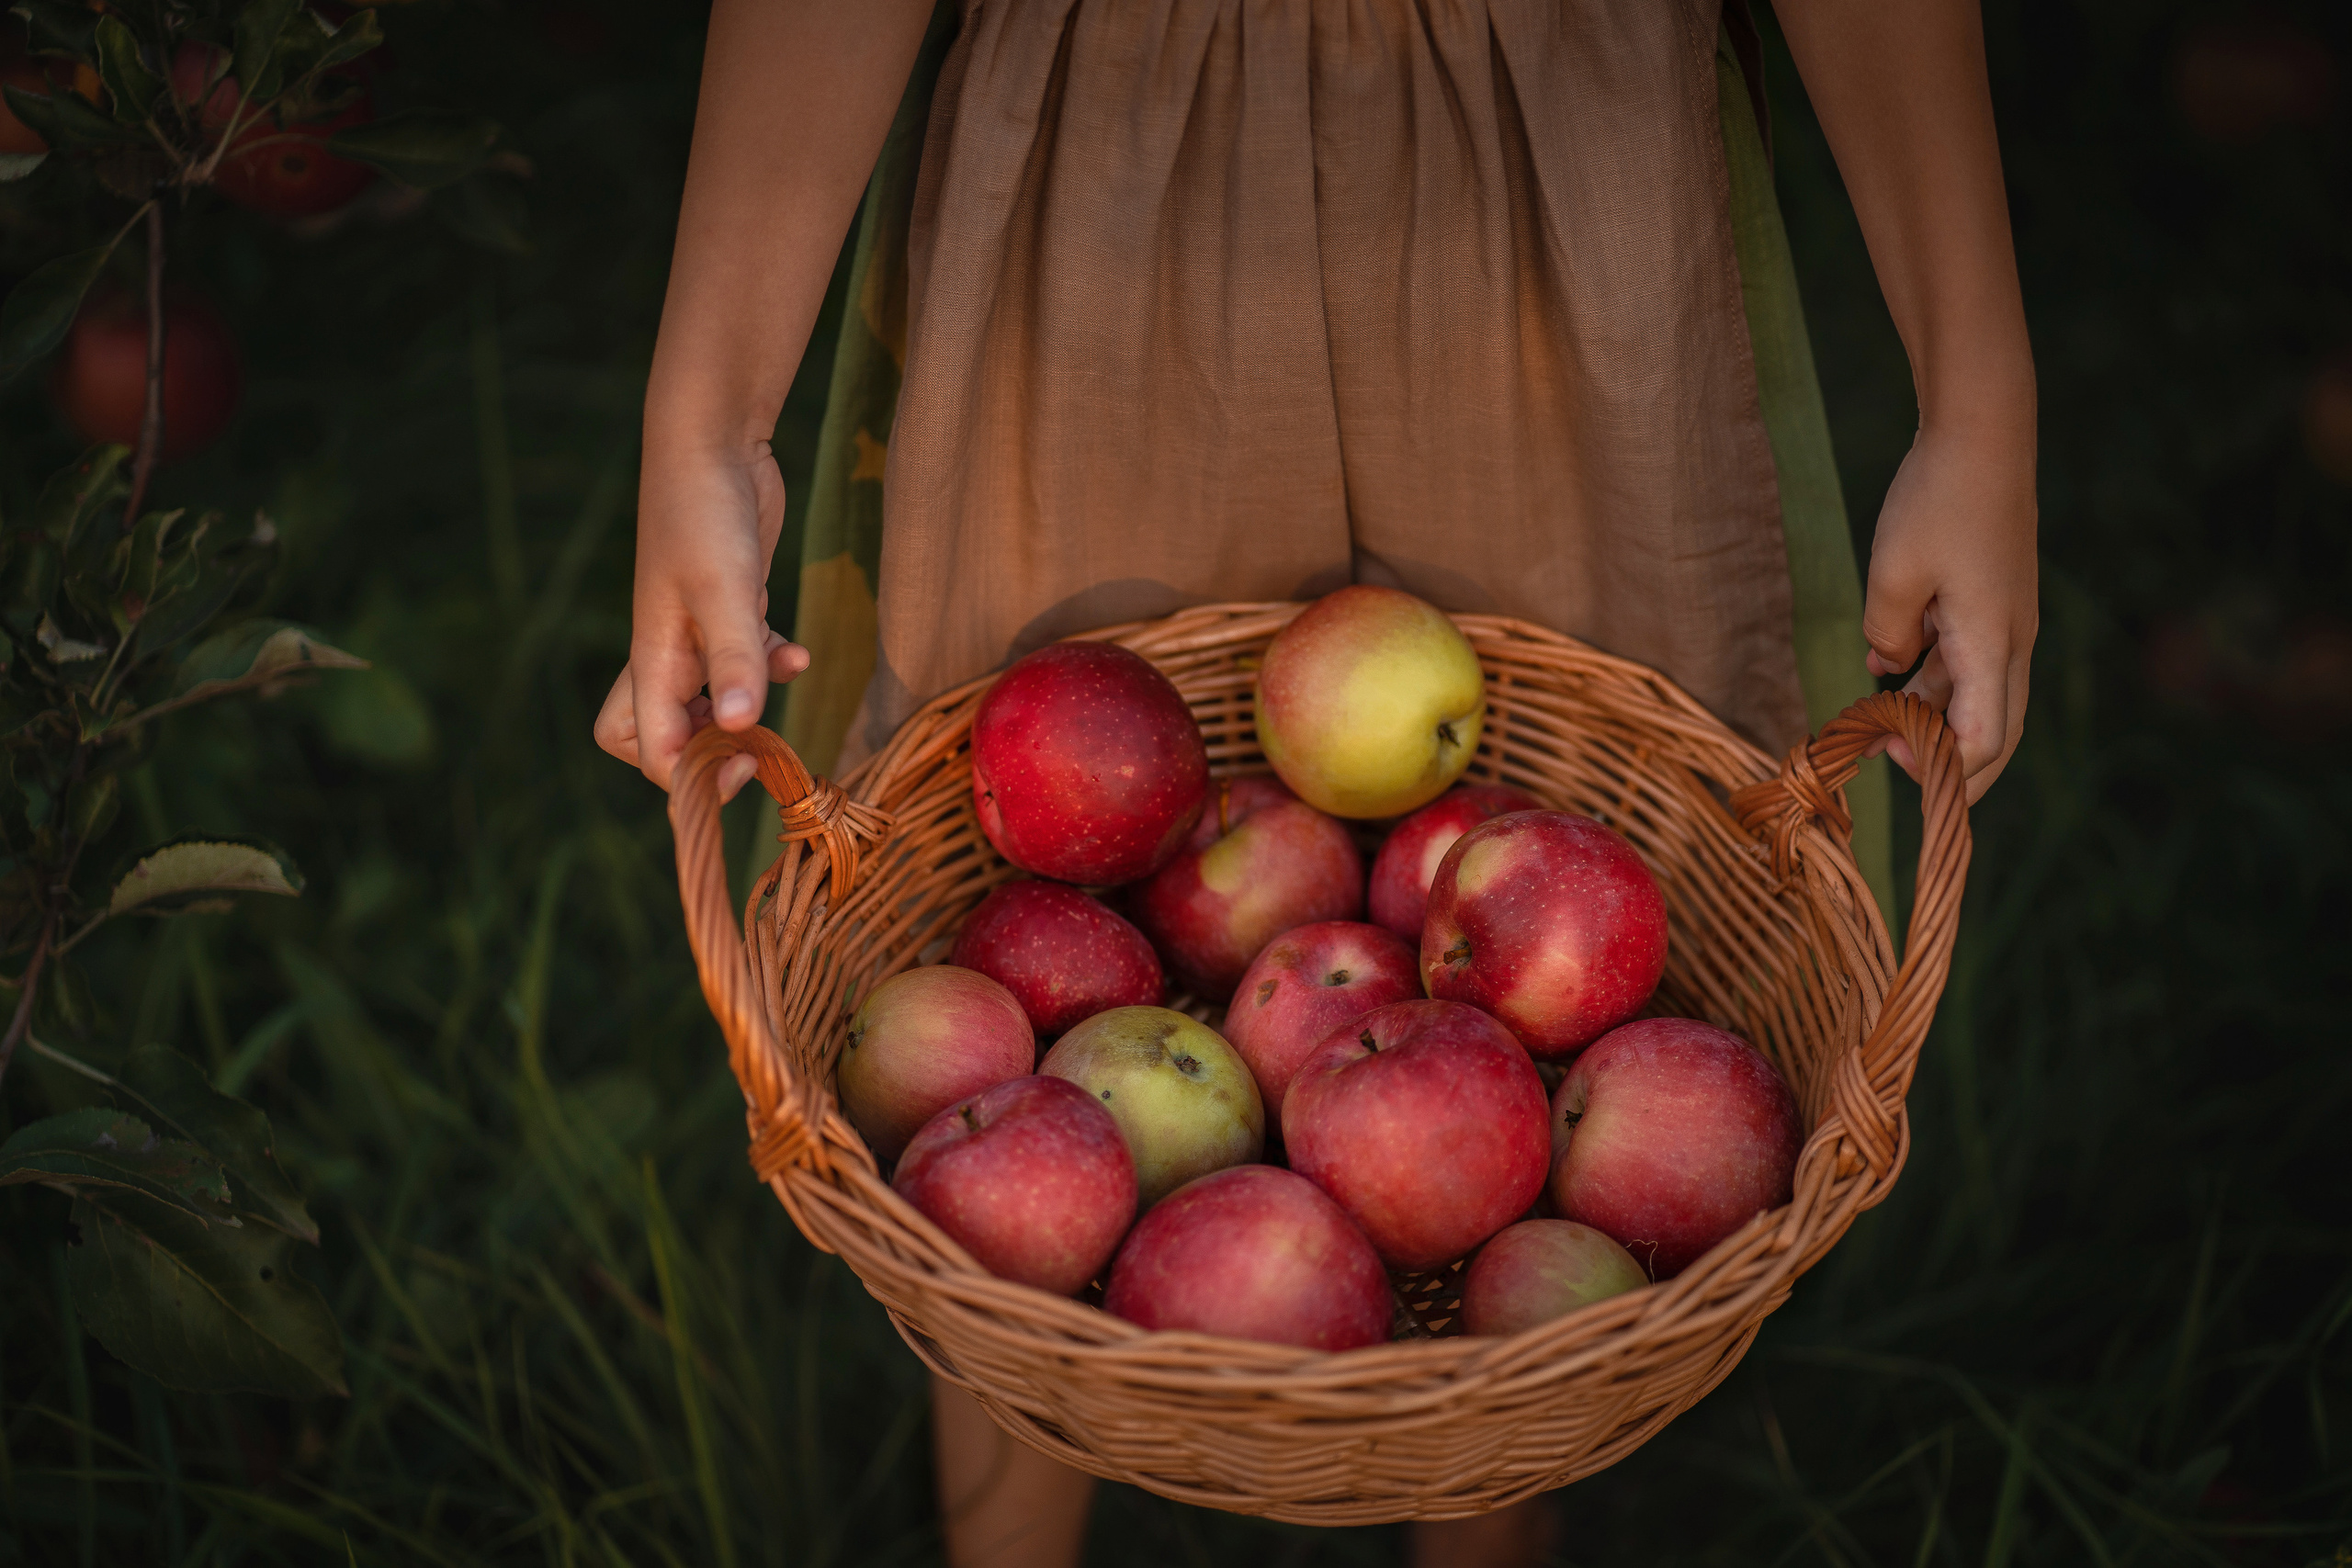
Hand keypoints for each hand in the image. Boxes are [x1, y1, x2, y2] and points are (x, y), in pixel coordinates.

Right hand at [594, 440, 808, 800]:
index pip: (650, 752)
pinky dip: (771, 665)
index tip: (742, 765)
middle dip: (710, 753)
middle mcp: (669, 654)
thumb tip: (741, 727)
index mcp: (653, 659)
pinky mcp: (731, 610)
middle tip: (755, 749)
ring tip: (781, 685)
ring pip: (713, 703)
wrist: (713, 442)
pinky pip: (745, 662)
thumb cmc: (705, 511)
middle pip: (665, 737)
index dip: (691, 777)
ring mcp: (698, 633)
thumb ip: (735, 657)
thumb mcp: (727, 587)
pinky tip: (797, 652)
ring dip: (751, 709)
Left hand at [1859, 423, 2038, 804]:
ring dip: (1931, 712)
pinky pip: (1966, 654)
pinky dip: (1931, 672)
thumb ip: (1886, 635)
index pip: (1985, 740)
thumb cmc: (1938, 501)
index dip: (1943, 768)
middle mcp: (2011, 640)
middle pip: (1995, 730)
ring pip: (1976, 692)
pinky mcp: (1993, 599)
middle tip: (1893, 764)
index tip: (1889, 755)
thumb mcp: (1892, 575)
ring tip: (1874, 720)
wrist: (1982, 432)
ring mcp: (2006, 619)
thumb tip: (1888, 666)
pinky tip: (1885, 666)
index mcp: (1991, 644)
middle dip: (1949, 761)